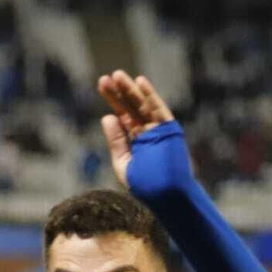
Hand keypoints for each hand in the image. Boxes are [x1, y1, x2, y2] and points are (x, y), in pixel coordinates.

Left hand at [97, 70, 174, 187]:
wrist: (165, 196)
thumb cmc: (146, 186)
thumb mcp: (124, 163)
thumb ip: (116, 141)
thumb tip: (107, 117)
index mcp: (136, 140)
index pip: (123, 115)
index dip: (113, 100)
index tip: (102, 85)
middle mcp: (147, 132)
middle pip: (131, 107)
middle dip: (119, 93)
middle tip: (105, 78)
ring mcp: (158, 130)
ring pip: (143, 106)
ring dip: (131, 90)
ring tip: (117, 75)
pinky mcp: (170, 130)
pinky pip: (159, 110)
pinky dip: (151, 96)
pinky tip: (140, 82)